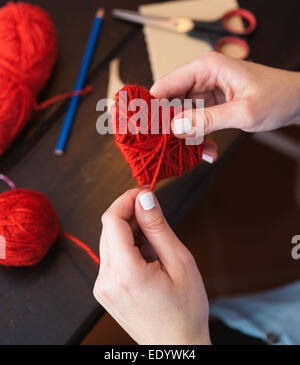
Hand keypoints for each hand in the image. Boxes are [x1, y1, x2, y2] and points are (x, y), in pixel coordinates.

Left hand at [94, 189, 210, 344]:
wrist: (177, 348)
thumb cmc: (186, 310)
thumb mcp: (180, 262)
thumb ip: (158, 226)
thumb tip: (144, 197)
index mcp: (126, 272)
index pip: (112, 219)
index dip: (127, 199)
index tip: (145, 192)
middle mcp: (106, 280)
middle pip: (108, 228)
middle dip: (129, 213)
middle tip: (155, 213)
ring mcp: (102, 287)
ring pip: (109, 240)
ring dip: (129, 230)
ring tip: (156, 241)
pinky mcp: (104, 291)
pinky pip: (110, 256)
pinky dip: (126, 246)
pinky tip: (147, 255)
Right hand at [150, 52, 299, 137]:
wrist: (298, 100)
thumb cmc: (278, 96)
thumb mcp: (244, 112)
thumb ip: (208, 120)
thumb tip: (175, 129)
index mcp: (205, 67)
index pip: (164, 85)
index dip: (150, 108)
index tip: (143, 131)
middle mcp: (201, 75)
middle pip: (168, 101)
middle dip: (167, 126)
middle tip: (165, 148)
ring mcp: (206, 89)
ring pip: (180, 114)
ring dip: (185, 135)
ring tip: (196, 152)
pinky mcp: (212, 102)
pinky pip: (195, 120)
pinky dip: (198, 136)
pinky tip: (208, 150)